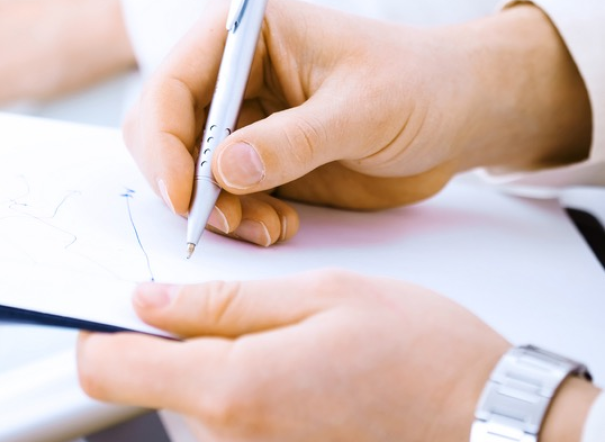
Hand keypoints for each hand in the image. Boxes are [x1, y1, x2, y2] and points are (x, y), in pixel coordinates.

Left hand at [77, 269, 512, 441]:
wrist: (488, 423)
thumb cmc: (423, 356)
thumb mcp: (323, 294)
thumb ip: (224, 300)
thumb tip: (152, 302)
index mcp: (236, 389)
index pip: (110, 370)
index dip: (98, 335)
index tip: (114, 310)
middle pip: (152, 388)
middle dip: (174, 345)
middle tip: (235, 314)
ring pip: (192, 409)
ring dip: (214, 371)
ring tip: (283, 346)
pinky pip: (231, 430)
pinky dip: (244, 398)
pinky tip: (298, 378)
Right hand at [123, 1, 589, 245]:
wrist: (459, 117)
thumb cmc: (422, 87)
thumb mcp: (362, 110)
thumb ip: (292, 140)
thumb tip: (222, 171)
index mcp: (247, 37)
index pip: (172, 87)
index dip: (164, 144)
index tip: (184, 197)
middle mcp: (235, 77)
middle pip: (168, 134)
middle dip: (187, 185)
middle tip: (222, 222)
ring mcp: (248, 123)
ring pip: (194, 175)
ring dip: (218, 211)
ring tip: (266, 229)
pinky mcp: (264, 162)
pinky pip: (227, 199)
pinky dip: (243, 221)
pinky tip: (280, 227)